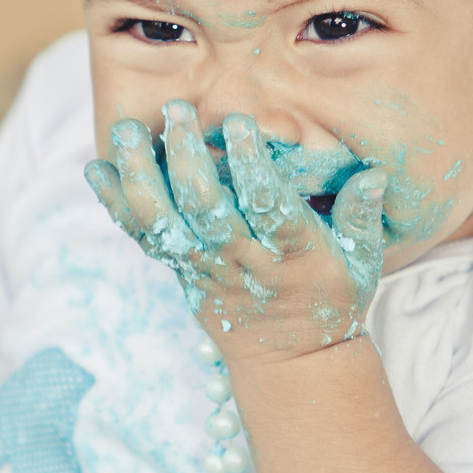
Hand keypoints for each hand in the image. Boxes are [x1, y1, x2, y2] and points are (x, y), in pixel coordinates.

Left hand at [84, 100, 387, 364]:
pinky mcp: (179, 271)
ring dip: (141, 176)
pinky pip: (141, 236)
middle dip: (188, 159)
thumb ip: (363, 216)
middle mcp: (241, 262)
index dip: (251, 167)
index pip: (268, 207)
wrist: (288, 361)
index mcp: (290, 255)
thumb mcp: (360, 263)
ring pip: (164, 223)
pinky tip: (97, 168)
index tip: (239, 124)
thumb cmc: (327, 301)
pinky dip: (116, 203)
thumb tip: (376, 172)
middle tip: (177, 111)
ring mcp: (204, 268)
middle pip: (206, 211)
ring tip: (127, 131)